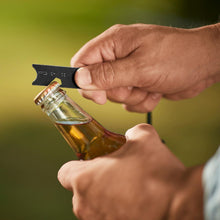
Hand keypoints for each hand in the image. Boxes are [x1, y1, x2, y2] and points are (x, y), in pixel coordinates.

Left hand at [58, 124, 202, 219]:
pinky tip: (135, 201)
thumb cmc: (155, 172)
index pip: (65, 172)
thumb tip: (131, 135)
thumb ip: (131, 133)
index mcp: (84, 179)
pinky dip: (116, 210)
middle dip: (94, 181)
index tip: (90, 163)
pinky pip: (107, 217)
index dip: (77, 165)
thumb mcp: (142, 138)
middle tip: (114, 173)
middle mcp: (85, 205)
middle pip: (80, 190)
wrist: (180, 203)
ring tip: (128, 188)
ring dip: (105, 197)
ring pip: (93, 206)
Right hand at [71, 23, 219, 112]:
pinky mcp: (138, 83)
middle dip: (117, 91)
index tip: (100, 96)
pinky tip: (155, 91)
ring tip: (149, 86)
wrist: (205, 65)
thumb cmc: (177, 58)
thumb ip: (107, 74)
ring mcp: (128, 71)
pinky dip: (142, 100)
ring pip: (115, 95)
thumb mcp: (140, 68)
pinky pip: (129, 101)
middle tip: (135, 85)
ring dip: (133, 96)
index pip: (82, 62)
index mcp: (113, 44)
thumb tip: (79, 78)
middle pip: (98, 83)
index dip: (86, 81)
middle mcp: (118, 56)